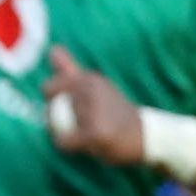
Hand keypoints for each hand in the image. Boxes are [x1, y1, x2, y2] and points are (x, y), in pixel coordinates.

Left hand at [43, 46, 147, 164]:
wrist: (146, 136)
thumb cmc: (115, 113)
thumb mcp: (94, 87)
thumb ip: (70, 70)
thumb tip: (52, 48)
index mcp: (88, 78)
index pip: (48, 88)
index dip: (50, 101)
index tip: (66, 105)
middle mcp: (90, 90)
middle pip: (50, 110)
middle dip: (56, 121)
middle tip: (84, 124)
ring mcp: (93, 112)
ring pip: (56, 127)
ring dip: (68, 134)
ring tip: (92, 133)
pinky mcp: (96, 133)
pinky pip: (64, 142)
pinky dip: (68, 146)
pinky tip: (87, 145)